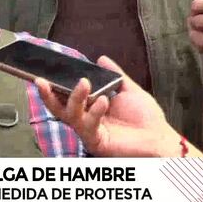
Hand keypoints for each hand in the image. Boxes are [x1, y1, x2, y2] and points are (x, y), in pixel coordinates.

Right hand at [37, 56, 178, 156]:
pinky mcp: (96, 142)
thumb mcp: (128, 90)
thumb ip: (114, 75)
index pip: (66, 97)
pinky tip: (103, 100)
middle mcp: (85, 121)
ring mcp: (89, 132)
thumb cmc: (146, 118)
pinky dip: (94, 112)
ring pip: (71, 115)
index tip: (44, 74)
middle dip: (48, 95)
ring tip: (84, 83)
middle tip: (41, 81)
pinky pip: (88, 126)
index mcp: (90, 109)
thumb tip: (101, 59)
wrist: (161, 137)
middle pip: (59, 109)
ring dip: (75, 97)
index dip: (54, 87)